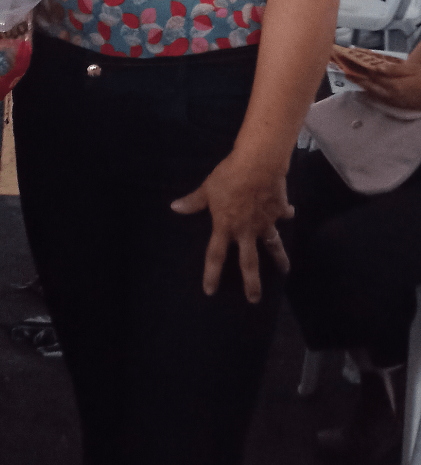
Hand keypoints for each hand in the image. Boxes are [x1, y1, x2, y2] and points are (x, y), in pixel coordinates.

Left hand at [171, 153, 293, 303]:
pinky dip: (286, 214)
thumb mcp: (208, 188)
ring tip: (285, 271)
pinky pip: (283, 214)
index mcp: (225, 226)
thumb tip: (175, 207)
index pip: (215, 255)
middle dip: (251, 283)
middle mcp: (246, 230)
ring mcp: (265, 222)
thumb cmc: (228, 176)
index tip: (210, 291)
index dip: (211, 274)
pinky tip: (289, 213)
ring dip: (280, 259)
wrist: (258, 164)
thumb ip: (194, 201)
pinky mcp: (279, 210)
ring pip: (273, 246)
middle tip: (254, 299)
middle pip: (249, 262)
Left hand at [355, 61, 420, 110]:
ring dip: (363, 86)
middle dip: (358, 79)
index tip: (350, 67)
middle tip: (347, 73)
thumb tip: (377, 68)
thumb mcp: (411, 70)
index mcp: (394, 85)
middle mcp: (391, 95)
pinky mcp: (397, 104)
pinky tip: (367, 89)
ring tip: (354, 79)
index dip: (360, 72)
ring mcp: (394, 101)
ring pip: (374, 93)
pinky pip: (381, 98)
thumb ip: (393, 70)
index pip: (372, 78)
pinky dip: (372, 93)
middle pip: (370, 86)